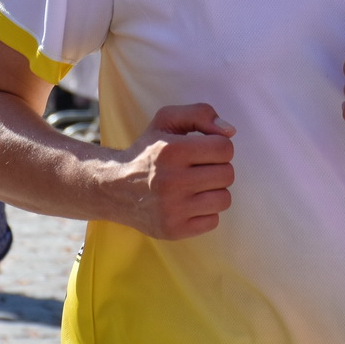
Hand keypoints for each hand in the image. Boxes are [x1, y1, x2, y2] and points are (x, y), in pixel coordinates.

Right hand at [108, 104, 235, 238]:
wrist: (114, 188)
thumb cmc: (148, 151)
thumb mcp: (166, 120)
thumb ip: (201, 114)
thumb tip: (230, 132)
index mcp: (171, 150)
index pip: (225, 148)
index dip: (219, 147)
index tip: (204, 151)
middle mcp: (171, 181)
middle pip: (227, 174)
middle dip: (217, 169)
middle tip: (198, 169)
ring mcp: (172, 209)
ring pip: (224, 199)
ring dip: (214, 191)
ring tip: (195, 187)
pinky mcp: (173, 230)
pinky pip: (213, 221)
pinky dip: (205, 212)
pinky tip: (188, 204)